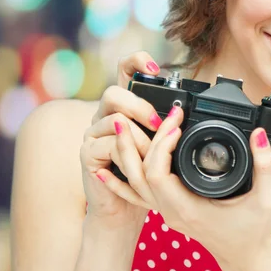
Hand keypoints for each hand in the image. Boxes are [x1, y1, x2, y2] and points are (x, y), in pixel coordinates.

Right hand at [79, 51, 163, 231]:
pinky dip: (126, 155)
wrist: (124, 209)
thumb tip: (183, 111)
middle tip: (159, 123)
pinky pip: (106, 145)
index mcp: (125, 105)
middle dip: (139, 106)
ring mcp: (93, 132)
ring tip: (152, 153)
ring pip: (113, 119)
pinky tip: (135, 165)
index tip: (156, 68)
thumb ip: (166, 123)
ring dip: (139, 138)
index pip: (124, 69)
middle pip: (114, 92)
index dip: (137, 61)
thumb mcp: (160, 143)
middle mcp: (105, 114)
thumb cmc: (147, 173)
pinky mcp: (87, 153)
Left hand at [101, 105, 270, 268]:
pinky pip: (138, 193)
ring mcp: (167, 211)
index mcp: (190, 209)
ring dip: (129, 153)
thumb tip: (259, 134)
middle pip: (141, 174)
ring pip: (135, 182)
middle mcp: (172, 211)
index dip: (162, 146)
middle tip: (161, 114)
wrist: (246, 259)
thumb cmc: (255, 233)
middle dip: (148, 139)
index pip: (158, 175)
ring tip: (124, 125)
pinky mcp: (170, 208)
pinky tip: (106, 170)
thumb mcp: (267, 198)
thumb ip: (265, 164)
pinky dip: (120, 180)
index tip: (178, 124)